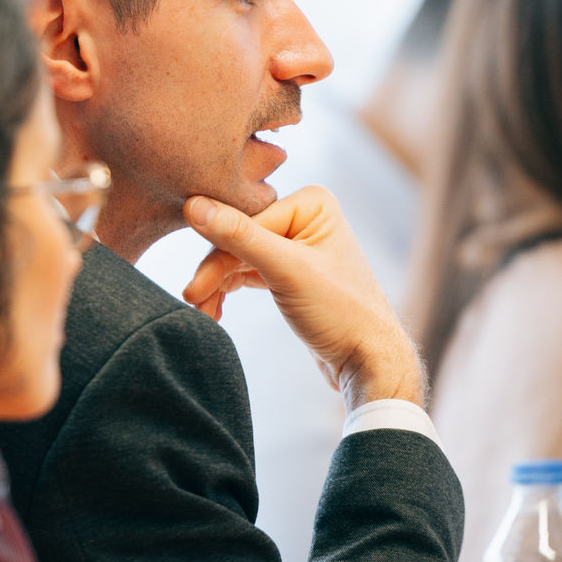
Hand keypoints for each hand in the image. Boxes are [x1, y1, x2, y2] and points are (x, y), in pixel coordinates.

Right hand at [182, 187, 425, 409]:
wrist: (368, 359)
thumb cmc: (340, 312)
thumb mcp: (286, 271)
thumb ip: (239, 237)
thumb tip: (193, 205)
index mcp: (311, 202)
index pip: (245, 222)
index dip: (217, 257)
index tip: (193, 290)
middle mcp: (305, 216)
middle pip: (239, 238)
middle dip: (214, 274)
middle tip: (193, 304)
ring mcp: (297, 244)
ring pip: (238, 257)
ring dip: (217, 285)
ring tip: (203, 313)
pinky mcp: (289, 271)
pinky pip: (247, 272)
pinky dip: (229, 289)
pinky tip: (215, 309)